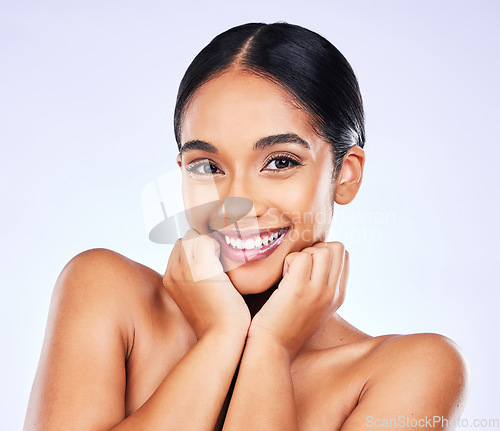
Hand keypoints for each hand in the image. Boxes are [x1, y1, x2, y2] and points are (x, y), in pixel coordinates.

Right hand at [163, 229, 250, 339]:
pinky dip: (218, 246)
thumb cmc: (216, 320)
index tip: (212, 261)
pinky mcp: (200, 268)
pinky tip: (225, 264)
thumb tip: (208, 263)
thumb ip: (195, 279)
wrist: (221, 336)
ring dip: (210, 244)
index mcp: (169, 280)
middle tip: (218, 260)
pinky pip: (206, 239)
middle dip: (202, 244)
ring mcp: (185, 269)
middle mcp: (173, 273)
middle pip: (186, 239)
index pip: (180, 247)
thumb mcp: (197, 297)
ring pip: (194, 236)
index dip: (197, 250)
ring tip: (221, 263)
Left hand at [249, 241, 348, 360]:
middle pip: (336, 248)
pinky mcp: (298, 290)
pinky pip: (300, 257)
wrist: (273, 349)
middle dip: (315, 249)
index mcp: (338, 296)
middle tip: (298, 268)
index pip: (344, 255)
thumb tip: (317, 257)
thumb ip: (322, 285)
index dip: (323, 253)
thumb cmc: (286, 325)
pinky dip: (288, 261)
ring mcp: (318, 291)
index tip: (307, 268)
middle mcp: (333, 293)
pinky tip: (282, 278)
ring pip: (321, 249)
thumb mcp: (315, 306)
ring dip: (301, 255)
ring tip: (290, 274)